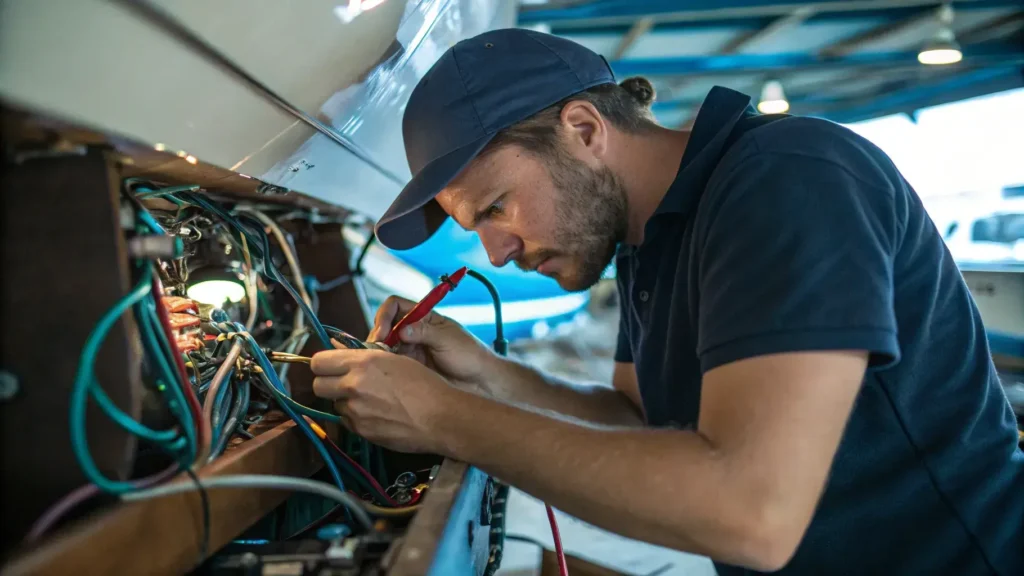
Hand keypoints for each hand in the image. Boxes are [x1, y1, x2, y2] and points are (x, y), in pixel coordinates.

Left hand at [311, 345, 456, 453]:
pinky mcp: (361, 430)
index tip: (330, 367)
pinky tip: (377, 414)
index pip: (319, 361)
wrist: (441, 416)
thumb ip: (364, 357)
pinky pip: (347, 422)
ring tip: (369, 401)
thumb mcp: (395, 360)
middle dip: (328, 385)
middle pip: (318, 385)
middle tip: (344, 385)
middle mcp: (354, 384)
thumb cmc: (424, 385)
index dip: (323, 365)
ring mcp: (355, 410)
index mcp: (363, 362)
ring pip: (333, 405)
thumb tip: (339, 350)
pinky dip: (356, 418)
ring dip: (345, 402)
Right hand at [368, 296, 495, 391]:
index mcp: (424, 317)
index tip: (384, 331)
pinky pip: (391, 364)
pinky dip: (385, 366)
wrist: (480, 381)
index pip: (395, 306)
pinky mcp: (409, 368)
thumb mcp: (447, 339)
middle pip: (385, 327)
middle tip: (378, 350)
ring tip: (380, 363)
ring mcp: (410, 350)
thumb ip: (424, 332)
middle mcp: (413, 331)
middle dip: (378, 336)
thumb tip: (402, 330)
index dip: (385, 315)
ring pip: (384, 346)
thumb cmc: (470, 355)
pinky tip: (387, 372)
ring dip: (379, 352)